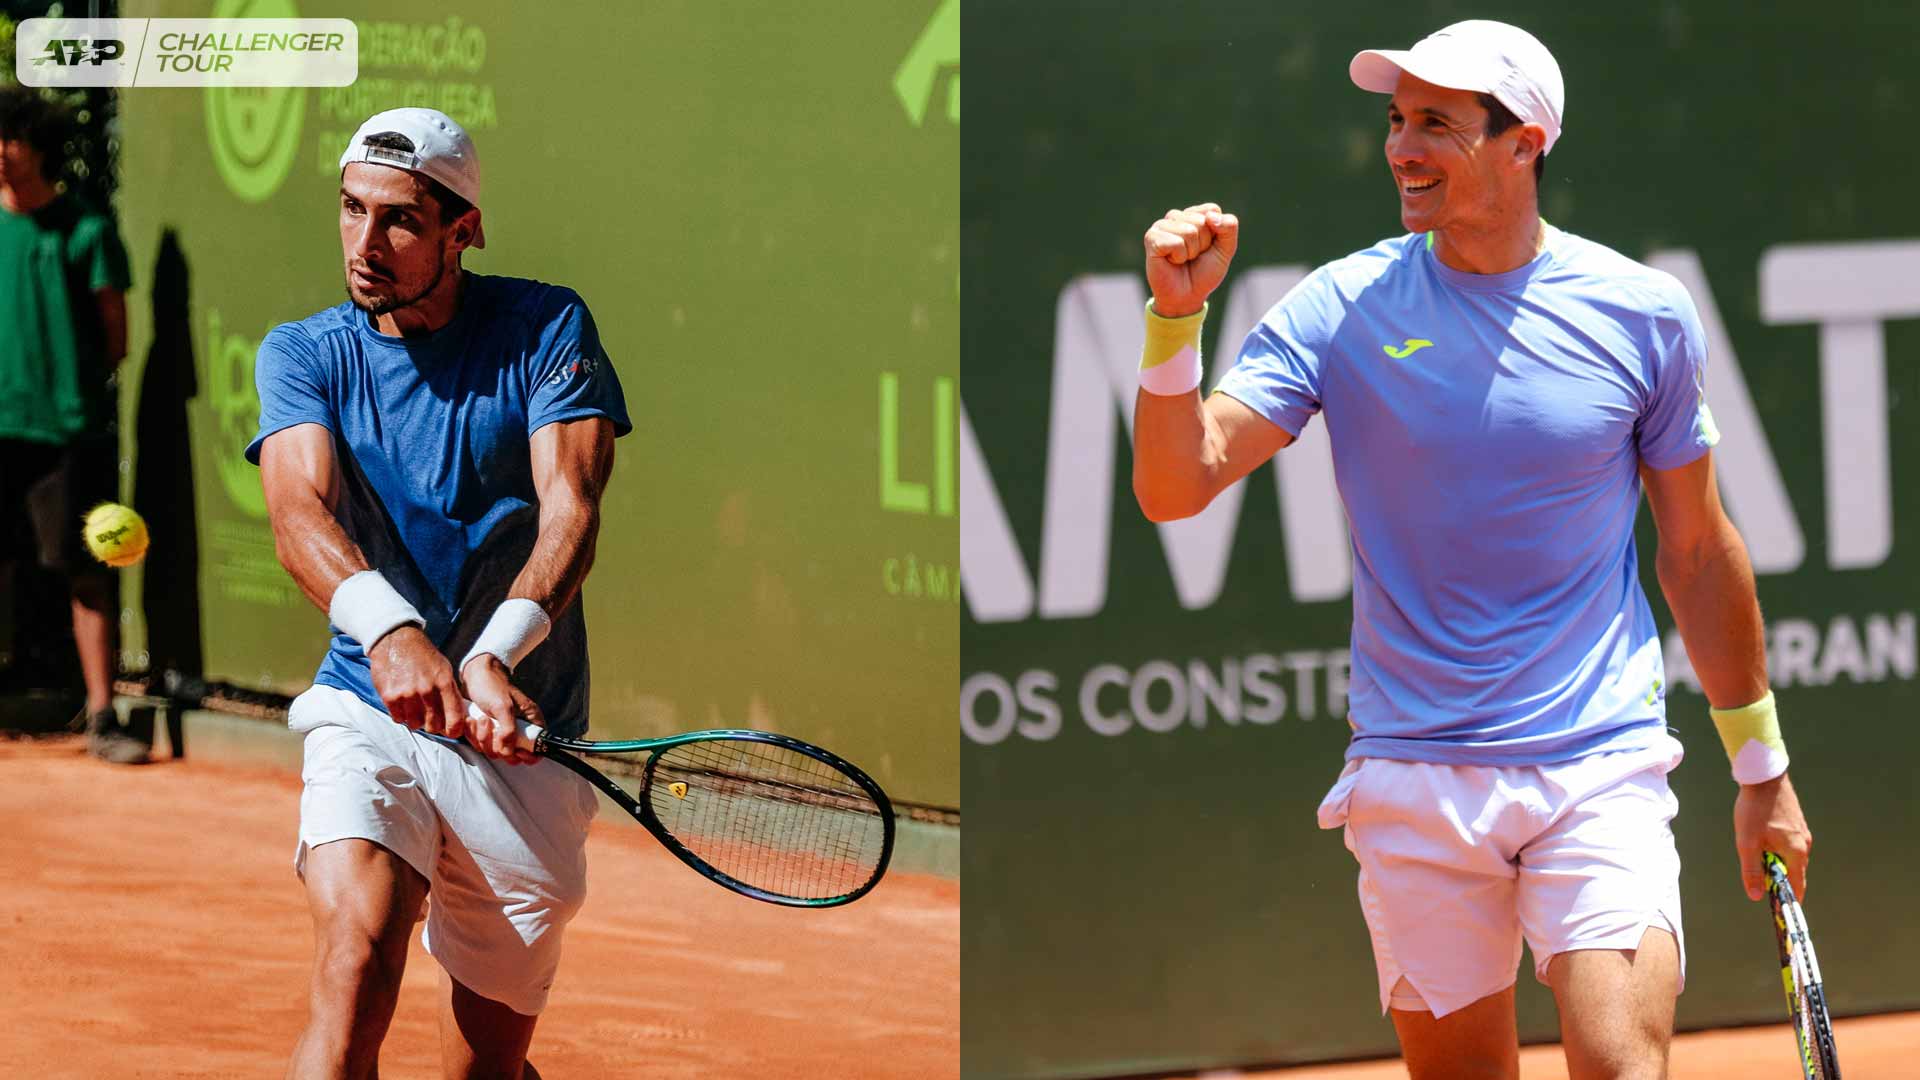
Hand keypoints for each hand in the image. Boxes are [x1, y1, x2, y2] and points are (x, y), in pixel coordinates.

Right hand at [367, 626, 467, 740]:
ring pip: (415, 724)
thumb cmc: (423, 655)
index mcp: (444, 682)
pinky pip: (398, 718)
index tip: (451, 731)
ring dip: (415, 720)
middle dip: (433, 725)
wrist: (396, 639)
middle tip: (429, 718)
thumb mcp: (444, 668)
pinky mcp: (390, 696)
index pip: (455, 718)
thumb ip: (450, 691)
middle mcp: (427, 690)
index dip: (454, 729)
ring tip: (414, 708)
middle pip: (434, 725)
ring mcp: (407, 694)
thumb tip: (457, 715)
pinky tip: (402, 704)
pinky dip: (401, 715)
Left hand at [459, 654, 542, 764]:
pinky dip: (473, 736)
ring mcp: (500, 733)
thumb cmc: (493, 685)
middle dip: (497, 745)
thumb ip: (508, 731)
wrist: (474, 674)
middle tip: (491, 727)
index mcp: (530, 723)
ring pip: (493, 752)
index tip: (515, 750)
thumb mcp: (503, 706)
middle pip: (511, 756)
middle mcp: (517, 731)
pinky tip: (471, 721)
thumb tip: (508, 753)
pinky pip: (480, 745)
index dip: (527, 756)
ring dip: (482, 738)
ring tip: (479, 719)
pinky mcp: (486, 733)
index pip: (536, 751)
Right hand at [1143, 203, 1238, 317]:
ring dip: (1190, 252)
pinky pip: (1175, 242)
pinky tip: (1171, 261)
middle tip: (1193, 257)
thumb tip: (1211, 216)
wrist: (1187, 297)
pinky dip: (1178, 257)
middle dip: (1203, 244)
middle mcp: (1176, 217)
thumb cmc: (1204, 272)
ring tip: (1182, 259)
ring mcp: (1161, 226)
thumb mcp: (1225, 249)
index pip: (1212, 210)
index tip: (1207, 247)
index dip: (1215, 233)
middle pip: (1201, 221)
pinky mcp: (1152, 238)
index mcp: (1193, 215)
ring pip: (1189, 231)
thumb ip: (1229, 227)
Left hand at [1733, 772, 1811, 900]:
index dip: (1789, 899)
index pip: (1798, 886)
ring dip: (1775, 862)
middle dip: (1778, 879)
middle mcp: (1805, 845)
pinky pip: (1789, 845)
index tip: (1781, 910)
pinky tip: (1762, 840)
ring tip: (1756, 854)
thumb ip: (1752, 871)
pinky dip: (1777, 850)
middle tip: (1759, 882)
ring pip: (1790, 857)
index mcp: (1797, 853)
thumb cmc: (1755, 810)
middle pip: (1794, 872)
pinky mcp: (1797, 824)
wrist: (1763, 776)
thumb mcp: (1747, 843)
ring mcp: (1802, 833)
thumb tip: (1756, 896)